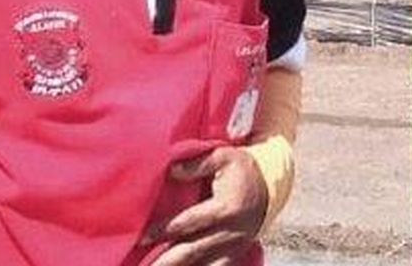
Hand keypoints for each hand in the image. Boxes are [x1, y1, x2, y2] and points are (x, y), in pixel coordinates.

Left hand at [144, 147, 268, 265]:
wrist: (270, 187)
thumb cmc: (243, 170)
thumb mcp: (224, 156)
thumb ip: (197, 163)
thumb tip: (171, 170)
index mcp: (226, 208)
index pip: (189, 223)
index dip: (164, 230)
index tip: (142, 237)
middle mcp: (230, 232)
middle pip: (192, 250)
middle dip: (165, 260)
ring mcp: (232, 247)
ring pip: (202, 265)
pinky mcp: (233, 255)